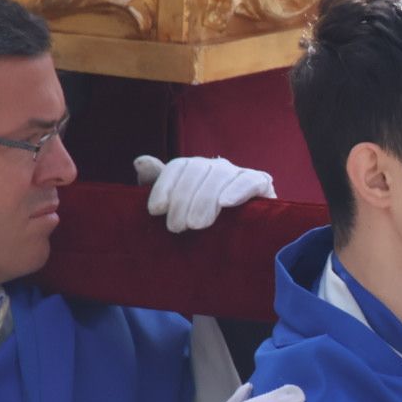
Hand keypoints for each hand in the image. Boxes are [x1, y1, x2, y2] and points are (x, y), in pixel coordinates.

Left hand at [135, 154, 275, 232]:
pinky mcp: (262, 184)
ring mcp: (239, 173)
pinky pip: (250, 181)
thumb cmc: (200, 223)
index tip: (155, 211)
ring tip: (196, 225)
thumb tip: (140, 162)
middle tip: (176, 228)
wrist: (243, 239)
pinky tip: (226, 204)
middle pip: (197, 170)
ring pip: (220, 175)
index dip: (164, 186)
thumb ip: (156, 184)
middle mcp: (216, 166)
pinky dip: (238, 190)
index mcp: (194, 168)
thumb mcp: (174, 207)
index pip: (178, 166)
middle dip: (183, 199)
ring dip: (205, 200)